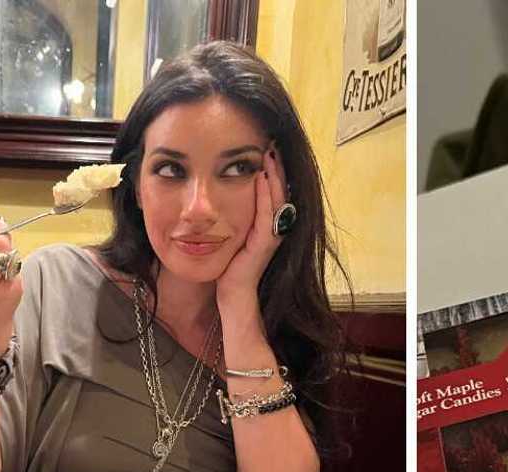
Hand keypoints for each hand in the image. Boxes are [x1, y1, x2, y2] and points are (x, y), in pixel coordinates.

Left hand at [216, 145, 287, 305]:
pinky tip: (259, 177)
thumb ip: (237, 213)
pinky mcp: (264, 244)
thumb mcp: (235, 232)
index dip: (275, 169)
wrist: (232, 293)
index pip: (275, 191)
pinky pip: (266, 214)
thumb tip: (225, 189)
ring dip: (274, 175)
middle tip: (272, 141)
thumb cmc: (231, 265)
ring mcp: (272, 236)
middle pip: (281, 190)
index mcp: (270, 224)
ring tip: (269, 153)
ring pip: (277, 199)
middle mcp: (276, 228)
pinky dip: (263, 195)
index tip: (267, 146)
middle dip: (278, 166)